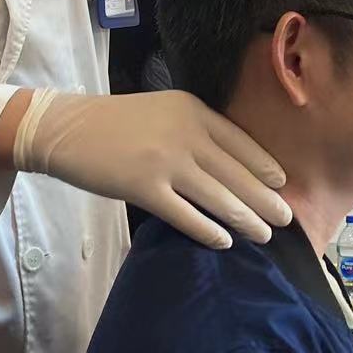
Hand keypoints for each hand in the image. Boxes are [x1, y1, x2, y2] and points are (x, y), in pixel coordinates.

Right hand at [12, 90, 289, 247]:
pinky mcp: (144, 187)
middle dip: (265, 199)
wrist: (64, 128)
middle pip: (237, 173)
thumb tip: (228, 164)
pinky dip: (209, 230)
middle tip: (287, 218)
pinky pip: (186, 215)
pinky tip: (225, 241)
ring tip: (264, 234)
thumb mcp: (162, 112)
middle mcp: (185, 133)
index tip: (282, 183)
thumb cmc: (114, 123)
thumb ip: (194, 130)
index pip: (239, 142)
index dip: (264, 166)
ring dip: (246, 218)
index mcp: (192, 111)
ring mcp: (165, 161)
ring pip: (218, 196)